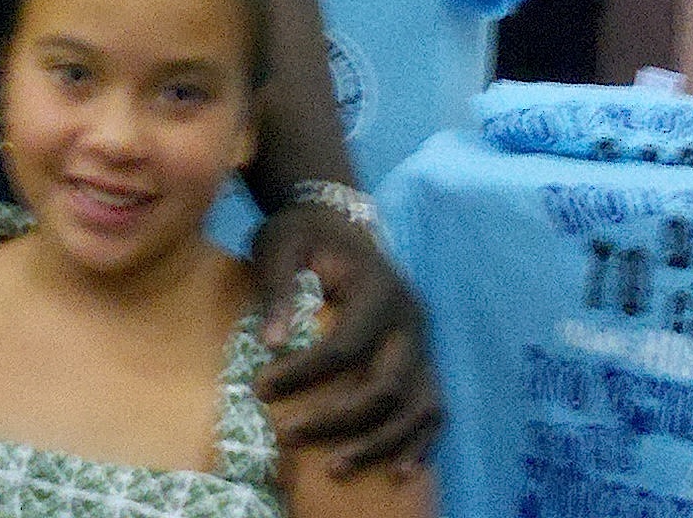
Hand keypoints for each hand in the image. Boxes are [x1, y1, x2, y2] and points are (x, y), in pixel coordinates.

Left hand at [249, 202, 440, 474]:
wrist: (337, 220)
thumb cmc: (302, 233)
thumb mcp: (281, 245)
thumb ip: (278, 288)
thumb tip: (272, 343)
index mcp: (379, 289)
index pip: (345, 346)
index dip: (304, 374)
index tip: (260, 389)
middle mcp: (411, 320)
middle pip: (386, 386)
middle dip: (339, 419)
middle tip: (289, 436)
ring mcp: (423, 342)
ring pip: (417, 407)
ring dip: (378, 443)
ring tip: (336, 468)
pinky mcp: (423, 359)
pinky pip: (432, 408)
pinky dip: (418, 442)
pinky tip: (399, 472)